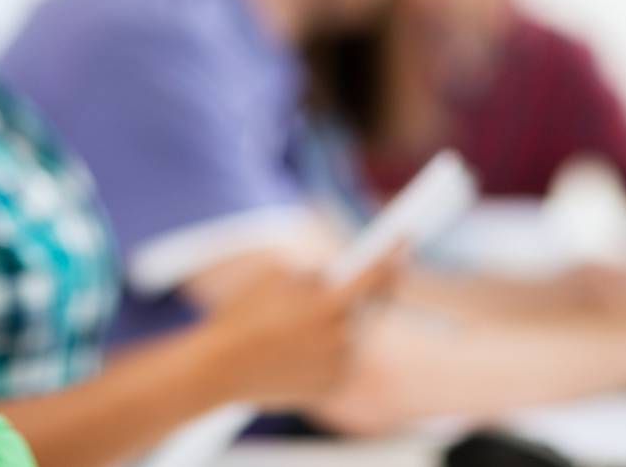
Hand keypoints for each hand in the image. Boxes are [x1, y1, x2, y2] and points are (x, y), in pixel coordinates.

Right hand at [203, 247, 403, 409]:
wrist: (220, 367)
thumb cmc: (243, 315)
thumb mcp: (277, 275)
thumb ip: (315, 273)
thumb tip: (336, 277)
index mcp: (330, 303)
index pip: (375, 272)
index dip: (393, 253)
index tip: (405, 238)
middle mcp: (342, 336)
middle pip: (373, 305)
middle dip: (373, 288)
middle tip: (376, 272)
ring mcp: (339, 364)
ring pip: (355, 333)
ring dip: (347, 320)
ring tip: (323, 311)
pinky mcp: (332, 386)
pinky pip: (342, 359)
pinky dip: (333, 348)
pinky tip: (310, 341)